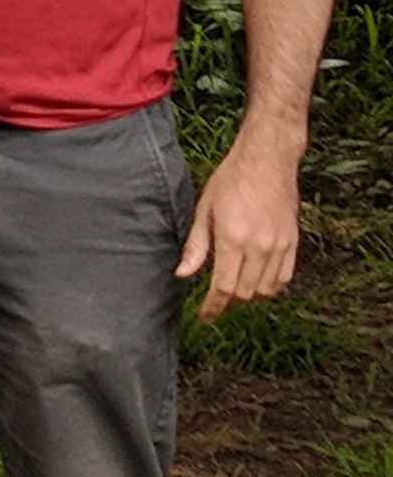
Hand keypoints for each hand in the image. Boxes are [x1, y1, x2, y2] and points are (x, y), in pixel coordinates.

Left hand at [181, 133, 302, 314]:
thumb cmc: (231, 180)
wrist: (267, 159)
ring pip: (267, 289)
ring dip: (251, 295)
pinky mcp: (294, 241)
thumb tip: (182, 274)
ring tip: (236, 289)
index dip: (213, 307)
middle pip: (246, 292)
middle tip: (217, 299)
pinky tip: (259, 281)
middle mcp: (259, 246)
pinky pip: (286, 276)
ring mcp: (280, 245)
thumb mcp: (204, 210)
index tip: (205, 316)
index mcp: (233, 238)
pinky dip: (272, 285)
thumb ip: (196, 246)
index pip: (224, 287)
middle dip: (229, 301)